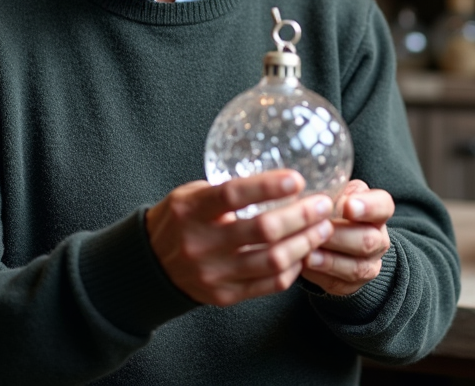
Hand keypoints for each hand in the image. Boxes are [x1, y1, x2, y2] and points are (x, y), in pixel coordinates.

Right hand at [145, 170, 335, 306]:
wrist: (151, 266)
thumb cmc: (180, 220)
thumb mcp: (192, 195)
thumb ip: (229, 190)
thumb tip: (279, 179)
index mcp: (192, 210)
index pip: (233, 195)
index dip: (268, 187)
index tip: (297, 179)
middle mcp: (202, 243)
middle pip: (263, 231)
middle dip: (301, 217)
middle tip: (323, 205)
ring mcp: (214, 273)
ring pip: (273, 261)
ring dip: (305, 243)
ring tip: (322, 228)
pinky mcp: (225, 296)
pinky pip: (270, 284)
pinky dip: (293, 268)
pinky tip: (304, 253)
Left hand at [301, 180, 392, 295]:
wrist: (335, 243)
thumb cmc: (332, 210)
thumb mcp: (335, 193)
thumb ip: (330, 190)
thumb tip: (311, 192)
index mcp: (377, 211)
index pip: (383, 206)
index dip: (368, 207)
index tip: (348, 206)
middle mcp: (379, 239)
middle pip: (367, 240)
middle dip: (340, 236)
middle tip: (318, 231)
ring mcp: (368, 265)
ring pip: (355, 267)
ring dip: (330, 261)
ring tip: (308, 254)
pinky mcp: (351, 285)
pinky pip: (338, 283)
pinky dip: (319, 276)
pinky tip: (303, 266)